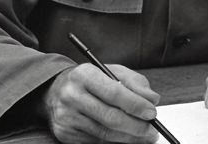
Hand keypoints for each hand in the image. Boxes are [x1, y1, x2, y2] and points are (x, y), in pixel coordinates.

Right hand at [39, 63, 159, 143]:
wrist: (55, 90)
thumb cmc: (90, 79)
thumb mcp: (111, 71)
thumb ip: (134, 82)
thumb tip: (152, 99)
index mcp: (84, 74)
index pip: (114, 93)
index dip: (135, 104)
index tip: (152, 112)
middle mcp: (72, 96)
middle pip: (110, 117)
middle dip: (136, 126)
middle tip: (152, 129)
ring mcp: (67, 117)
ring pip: (104, 133)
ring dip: (129, 137)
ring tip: (145, 135)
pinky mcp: (65, 134)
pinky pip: (96, 141)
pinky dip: (115, 141)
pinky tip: (127, 137)